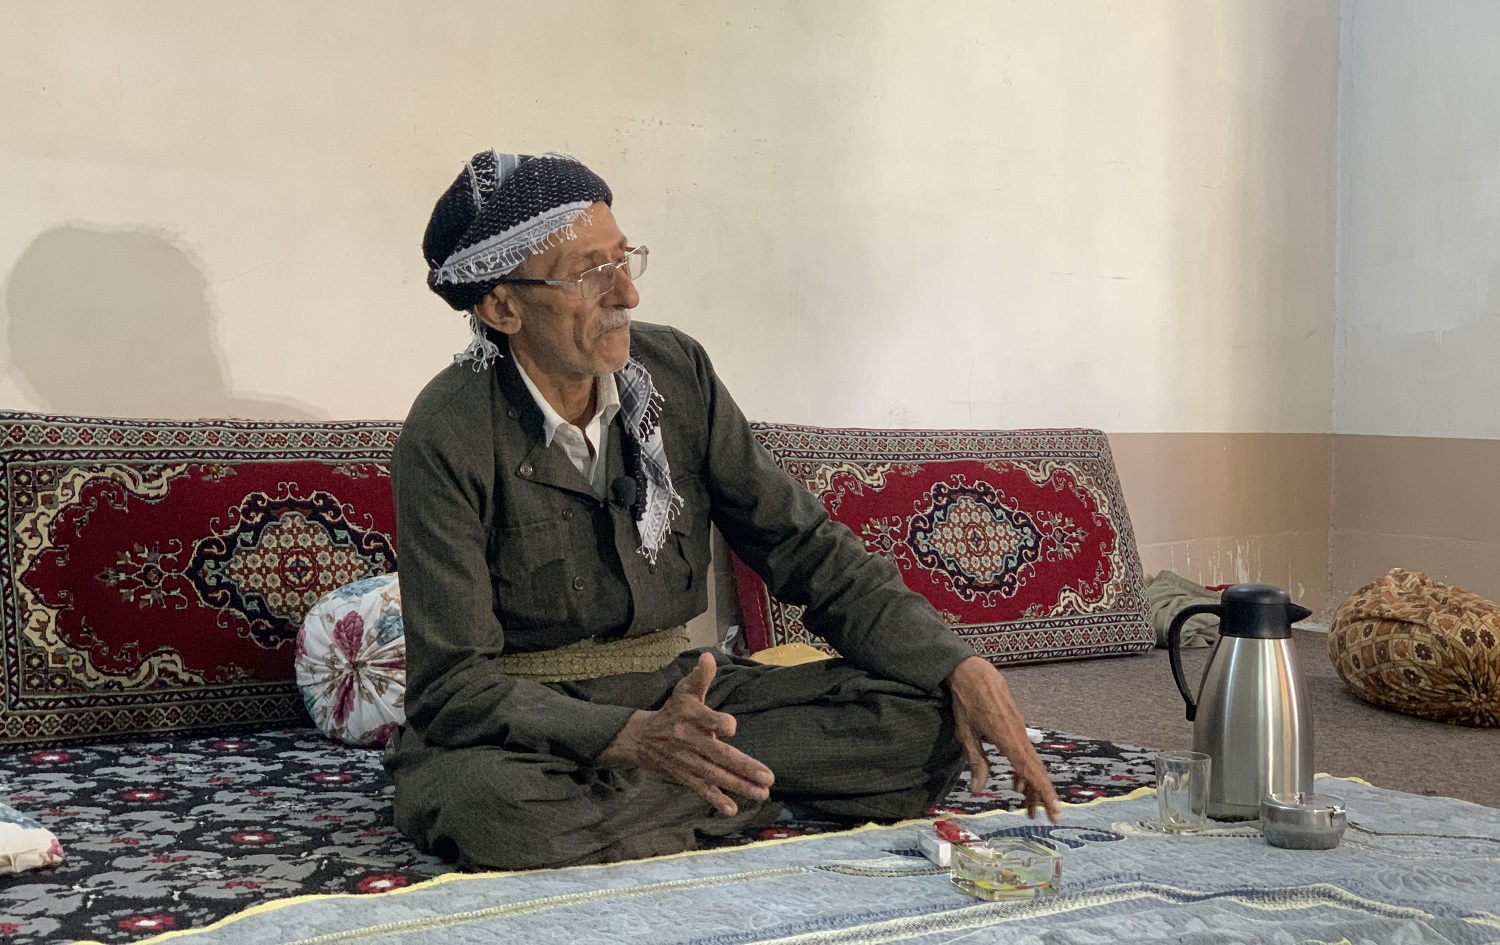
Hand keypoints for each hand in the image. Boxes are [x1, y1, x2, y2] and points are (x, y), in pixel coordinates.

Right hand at [597, 652, 774, 815]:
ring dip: (739, 786)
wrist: (642, 738)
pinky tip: (732, 810)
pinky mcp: (686, 776)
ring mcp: (688, 761)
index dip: (716, 723)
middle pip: (718, 755)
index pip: (705, 719)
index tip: (730, 727)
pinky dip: (716, 799)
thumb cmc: (673, 711)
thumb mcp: (684, 691)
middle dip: (743, 767)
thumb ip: (700, 677)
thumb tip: (708, 657)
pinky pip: (702, 789)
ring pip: (715, 775)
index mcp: (690, 716)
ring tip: (762, 793)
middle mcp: (689, 740)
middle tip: (768, 777)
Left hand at [945, 656, 1061, 822]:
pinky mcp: (1016, 725)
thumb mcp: (966, 735)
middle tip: (1044, 817)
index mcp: (1008, 740)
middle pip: (1036, 770)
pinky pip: (1024, 752)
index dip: (1044, 794)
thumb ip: (976, 763)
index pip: (1031, 772)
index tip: (1055, 812)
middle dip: (1041, 795)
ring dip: (1031, 784)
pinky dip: (1023, 769)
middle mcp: (1019, 736)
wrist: (974, 672)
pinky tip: (1017, 782)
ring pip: (1031, 762)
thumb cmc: (967, 702)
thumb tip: (977, 791)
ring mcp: (1019, 730)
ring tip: (1027, 807)